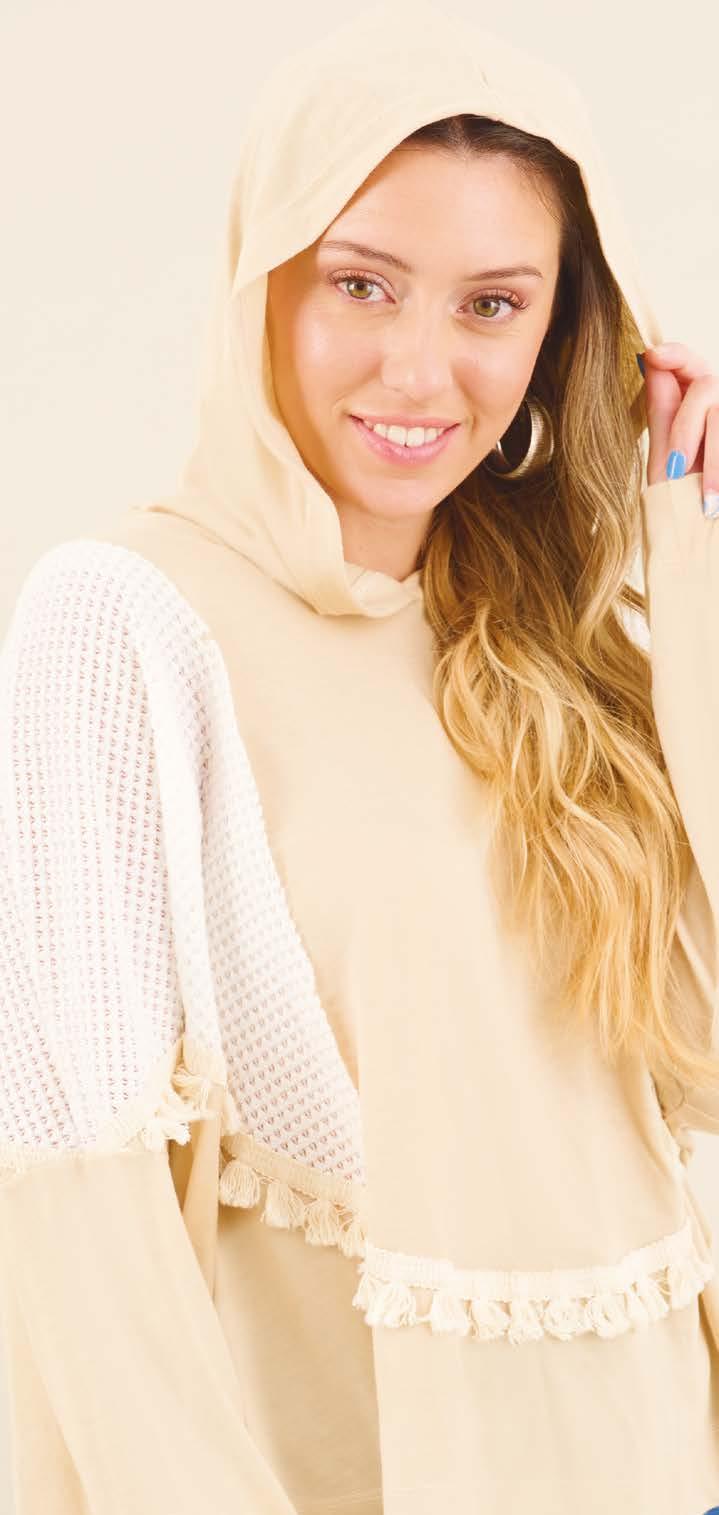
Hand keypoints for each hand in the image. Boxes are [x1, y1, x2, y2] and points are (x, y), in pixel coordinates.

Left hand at [641, 341, 718, 516]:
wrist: (705, 543)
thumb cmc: (682, 504)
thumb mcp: (666, 459)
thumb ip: (663, 412)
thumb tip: (647, 358)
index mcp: (698, 404)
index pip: (689, 362)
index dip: (675, 354)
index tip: (654, 355)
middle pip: (707, 388)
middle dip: (686, 430)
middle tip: (674, 469)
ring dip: (713, 463)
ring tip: (707, 502)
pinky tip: (717, 503)